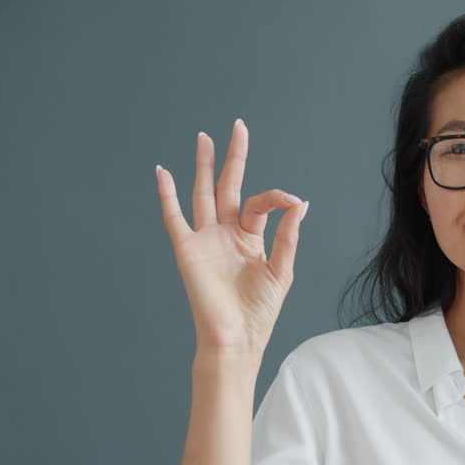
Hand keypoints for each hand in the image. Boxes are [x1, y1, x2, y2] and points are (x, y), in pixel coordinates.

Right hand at [156, 119, 308, 356]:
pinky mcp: (188, 249)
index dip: (277, 198)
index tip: (293, 201)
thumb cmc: (259, 311)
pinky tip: (163, 171)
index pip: (261, 204)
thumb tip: (300, 204)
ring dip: (203, 166)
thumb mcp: (281, 271)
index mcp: (251, 239)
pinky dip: (167, 195)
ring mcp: (206, 239)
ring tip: (205, 138)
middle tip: (237, 127)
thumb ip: (288, 237)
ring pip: (203, 194)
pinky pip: (173, 217)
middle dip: (233, 158)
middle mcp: (226, 234)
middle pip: (228, 187)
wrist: (236, 337)